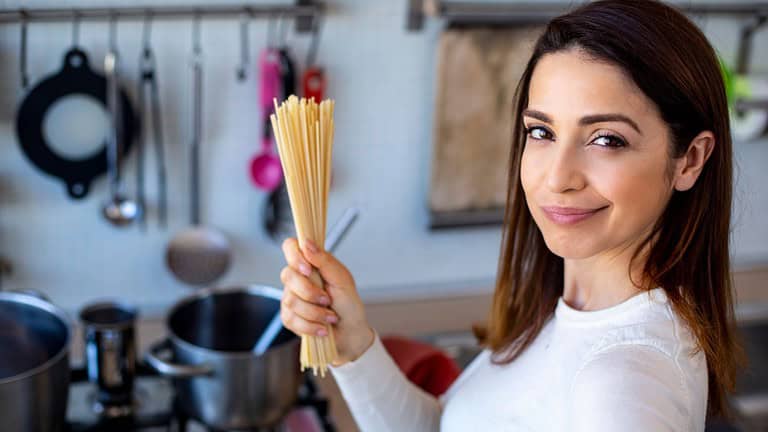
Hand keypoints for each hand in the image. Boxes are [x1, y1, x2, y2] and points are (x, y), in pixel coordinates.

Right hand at [280, 237, 374, 365]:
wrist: (350, 333)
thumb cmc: (348, 304)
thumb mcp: (342, 279)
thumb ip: (325, 260)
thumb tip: (306, 243)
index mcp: (311, 264)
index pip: (291, 247)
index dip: (295, 256)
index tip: (308, 269)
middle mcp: (298, 279)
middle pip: (287, 275)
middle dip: (310, 292)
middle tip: (327, 300)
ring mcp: (291, 298)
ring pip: (290, 300)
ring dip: (315, 312)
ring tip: (330, 316)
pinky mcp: (289, 317)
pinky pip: (291, 319)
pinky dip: (311, 326)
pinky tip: (322, 328)